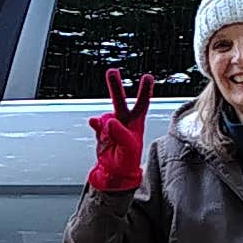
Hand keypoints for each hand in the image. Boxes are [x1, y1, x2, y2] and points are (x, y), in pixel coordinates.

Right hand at [85, 62, 152, 193]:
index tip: (147, 76)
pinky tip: (94, 123)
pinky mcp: (101, 132)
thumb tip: (110, 121)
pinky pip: (97, 124)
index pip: (141, 104)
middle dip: (115, 86)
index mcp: (136, 123)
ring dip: (104, 120)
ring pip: (105, 115)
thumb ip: (121, 134)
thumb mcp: (129, 148)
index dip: (145, 90)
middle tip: (112, 71)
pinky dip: (95, 123)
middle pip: (119, 100)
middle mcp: (123, 121)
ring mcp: (111, 126)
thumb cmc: (128, 160)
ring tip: (109, 132)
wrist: (114, 171)